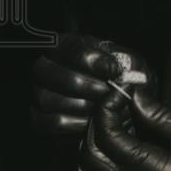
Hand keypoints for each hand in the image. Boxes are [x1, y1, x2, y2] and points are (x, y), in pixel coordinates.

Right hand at [30, 33, 155, 135]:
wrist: (127, 106)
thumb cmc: (126, 80)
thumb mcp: (130, 63)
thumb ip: (123, 60)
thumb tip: (116, 69)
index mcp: (67, 45)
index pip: (63, 46)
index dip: (87, 58)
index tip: (112, 70)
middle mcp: (46, 66)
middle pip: (44, 71)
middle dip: (80, 84)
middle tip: (106, 93)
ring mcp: (39, 93)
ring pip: (45, 99)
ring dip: (79, 105)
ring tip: (102, 108)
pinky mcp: (40, 119)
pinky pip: (47, 123)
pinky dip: (72, 124)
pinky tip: (92, 122)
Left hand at [82, 88, 170, 170]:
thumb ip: (160, 116)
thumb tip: (134, 96)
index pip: (109, 140)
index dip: (107, 111)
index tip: (119, 91)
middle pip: (94, 160)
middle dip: (96, 127)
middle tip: (114, 102)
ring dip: (104, 140)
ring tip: (124, 114)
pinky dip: (115, 153)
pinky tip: (134, 133)